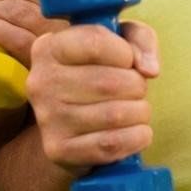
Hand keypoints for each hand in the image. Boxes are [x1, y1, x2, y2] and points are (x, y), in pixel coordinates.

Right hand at [27, 20, 159, 173]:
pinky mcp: (58, 149)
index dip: (126, 54)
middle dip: (137, 86)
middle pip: (109, 82)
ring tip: (136, 110)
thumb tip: (149, 69)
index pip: (96, 42)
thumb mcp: (121, 43)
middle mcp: (41, 82)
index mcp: (48, 48)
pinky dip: (136, 138)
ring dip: (140, 113)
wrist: (78, 125)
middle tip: (136, 90)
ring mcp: (47, 118)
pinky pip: (111, 144)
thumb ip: (141, 40)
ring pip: (114, 115)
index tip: (129, 62)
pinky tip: (138, 132)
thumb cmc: (102, 73)